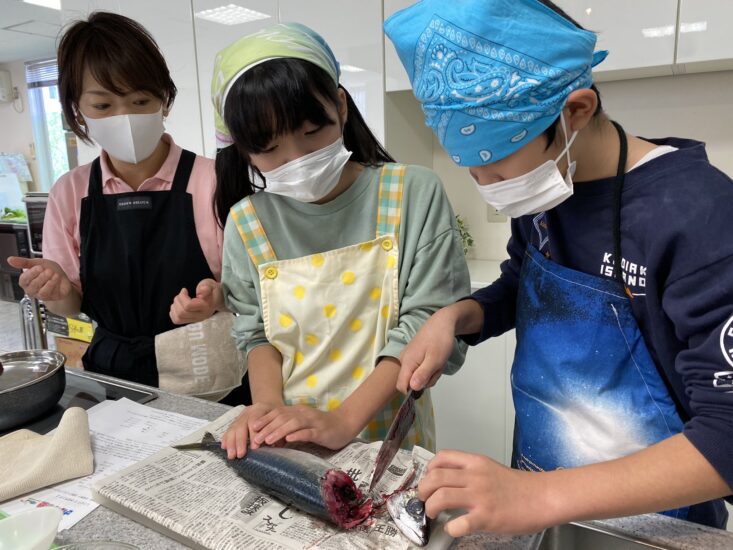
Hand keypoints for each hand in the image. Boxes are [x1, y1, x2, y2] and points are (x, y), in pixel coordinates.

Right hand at [7, 256, 72, 301]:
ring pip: (41, 292)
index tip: (39, 267)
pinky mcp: (51, 297)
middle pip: (33, 286)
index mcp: (26, 281)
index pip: (24, 280)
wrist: (62, 277)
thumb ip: (24, 262)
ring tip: (52, 273)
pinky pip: (51, 294)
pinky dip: (53, 284)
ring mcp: (41, 295)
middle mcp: (31, 290)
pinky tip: (56, 277)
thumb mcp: (37, 263)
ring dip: (48, 281)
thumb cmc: (47, 270)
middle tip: (48, 270)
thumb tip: (10, 259)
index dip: (31, 273)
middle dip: (41, 277)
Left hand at [170, 278, 221, 324]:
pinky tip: (177, 306)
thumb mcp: (210, 285)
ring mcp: (196, 320)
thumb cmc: (211, 290)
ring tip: (179, 300)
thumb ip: (205, 288)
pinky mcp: (191, 321)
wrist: (217, 298)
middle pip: (181, 313)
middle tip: (181, 294)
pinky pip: (177, 321)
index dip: (182, 297)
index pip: (188, 306)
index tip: (184, 290)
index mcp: (206, 306)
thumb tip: (201, 293)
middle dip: (177, 301)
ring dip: (174, 307)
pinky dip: (173, 313)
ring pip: (178, 318)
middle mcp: (201, 316)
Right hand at [221, 402, 276, 458]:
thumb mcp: (280, 421)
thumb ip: (277, 431)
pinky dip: (226, 439)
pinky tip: (224, 447)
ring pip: (233, 428)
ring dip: (231, 443)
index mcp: (261, 408)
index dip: (254, 434)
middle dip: (240, 441)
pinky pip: (228, 429)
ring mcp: (240, 416)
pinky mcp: (235, 421)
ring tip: (231, 456)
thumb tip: (277, 444)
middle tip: (240, 454)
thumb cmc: (276, 418)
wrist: (269, 408)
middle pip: (242, 425)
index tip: (255, 447)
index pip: (255, 419)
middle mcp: (249, 411)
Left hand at [250, 405, 356, 449]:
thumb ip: (288, 428)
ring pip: (293, 424)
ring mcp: (313, 422)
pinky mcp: (321, 431)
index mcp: (298, 411)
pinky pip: (308, 432)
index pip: (278, 413)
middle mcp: (304, 414)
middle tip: (255, 438)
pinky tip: (289, 440)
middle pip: (282, 418)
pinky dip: (298, 435)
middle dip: (267, 428)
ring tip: (267, 440)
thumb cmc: (322, 427)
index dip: (264, 419)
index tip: (252, 428)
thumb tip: (270, 437)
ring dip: (278, 431)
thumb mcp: (303, 425)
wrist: (345, 424)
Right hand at [398, 307, 457, 392]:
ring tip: (437, 361)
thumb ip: (423, 374)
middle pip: (412, 382)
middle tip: (437, 367)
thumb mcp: (435, 360)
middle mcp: (404, 361)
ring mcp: (409, 358)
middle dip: (427, 380)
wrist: (442, 322)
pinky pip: (420, 369)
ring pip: (418, 376)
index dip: (413, 390)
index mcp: (407, 362)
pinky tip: (435, 359)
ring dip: (431, 373)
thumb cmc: (440, 340)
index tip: (427, 382)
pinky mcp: (414, 356)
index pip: (401, 386)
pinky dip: (430, 368)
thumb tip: (412, 388)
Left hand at [419, 450, 545, 535]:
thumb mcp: (490, 469)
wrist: (542, 497)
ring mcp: (480, 497)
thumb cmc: (517, 486)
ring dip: (430, 507)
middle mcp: (474, 477)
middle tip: (424, 499)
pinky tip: (453, 528)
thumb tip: (448, 481)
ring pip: (441, 497)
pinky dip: (450, 528)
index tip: (429, 479)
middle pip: (435, 477)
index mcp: (475, 462)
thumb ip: (470, 471)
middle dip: (423, 490)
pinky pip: (458, 523)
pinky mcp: (486, 517)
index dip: (429, 469)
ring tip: (433, 513)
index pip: (442, 457)